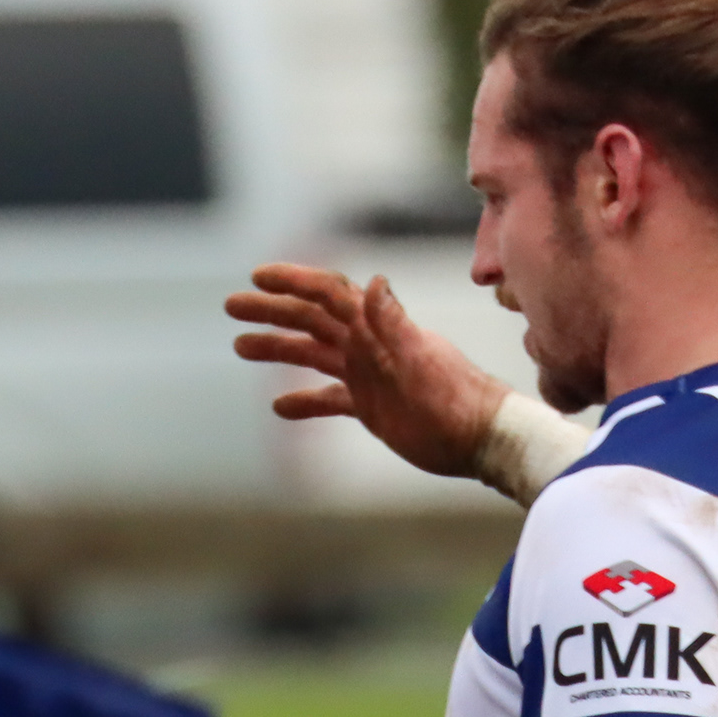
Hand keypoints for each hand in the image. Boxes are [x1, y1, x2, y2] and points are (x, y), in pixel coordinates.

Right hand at [227, 263, 510, 478]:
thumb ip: (393, 324)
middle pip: (314, 318)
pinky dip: (306, 398)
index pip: (329, 293)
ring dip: (279, 347)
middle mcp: (370, 345)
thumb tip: (375, 282)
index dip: (294, 281)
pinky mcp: (374, 405)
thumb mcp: (420, 363)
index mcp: (378, 329)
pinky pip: (332, 397)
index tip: (257, 277)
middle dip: (272, 310)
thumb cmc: (455, 404)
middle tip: (231, 307)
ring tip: (239, 346)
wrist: (486, 440)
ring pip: (316, 353)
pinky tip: (280, 406)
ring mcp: (370, 374)